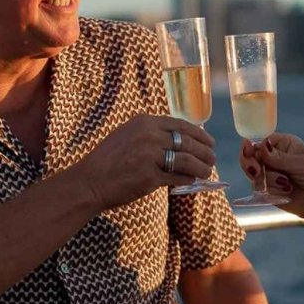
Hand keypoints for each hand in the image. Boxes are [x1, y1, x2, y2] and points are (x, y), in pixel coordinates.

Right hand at [76, 115, 217, 210]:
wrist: (90, 181)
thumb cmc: (108, 160)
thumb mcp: (128, 136)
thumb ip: (151, 134)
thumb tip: (180, 141)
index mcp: (144, 122)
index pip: (181, 125)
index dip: (199, 134)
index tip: (209, 141)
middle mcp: (149, 135)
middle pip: (188, 142)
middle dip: (205, 151)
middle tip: (212, 158)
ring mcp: (150, 156)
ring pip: (187, 160)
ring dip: (201, 167)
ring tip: (207, 171)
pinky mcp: (150, 177)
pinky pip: (178, 177)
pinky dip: (188, 179)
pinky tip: (192, 181)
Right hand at [240, 133, 303, 223]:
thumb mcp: (301, 164)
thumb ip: (278, 157)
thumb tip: (261, 146)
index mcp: (284, 144)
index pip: (260, 140)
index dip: (252, 146)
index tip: (249, 150)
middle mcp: (274, 157)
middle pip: (251, 156)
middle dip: (252, 164)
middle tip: (257, 171)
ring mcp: (270, 174)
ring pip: (253, 174)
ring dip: (268, 180)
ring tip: (286, 184)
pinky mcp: (269, 191)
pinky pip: (259, 189)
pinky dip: (271, 191)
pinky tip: (286, 192)